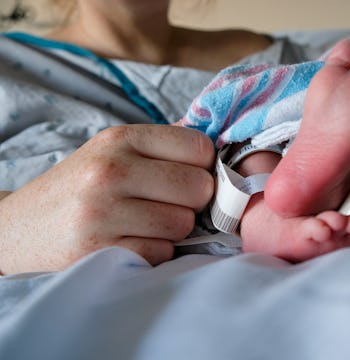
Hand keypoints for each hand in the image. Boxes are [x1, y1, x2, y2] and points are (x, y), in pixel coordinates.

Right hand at [0, 125, 214, 273]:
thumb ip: (161, 152)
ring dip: (173, 229)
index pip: (198, 147)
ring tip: (144, 223)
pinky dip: (155, 251)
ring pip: (183, 224)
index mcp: (120, 139)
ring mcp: (102, 212)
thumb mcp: (112, 153)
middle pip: (199, 187)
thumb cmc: (78, 188)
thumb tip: (220, 165)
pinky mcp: (100, 251)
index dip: (204, 166)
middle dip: (193, 201)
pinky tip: (131, 241)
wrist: (19, 227)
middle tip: (168, 203)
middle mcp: (111, 170)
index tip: (190, 175)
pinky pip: (162, 253)